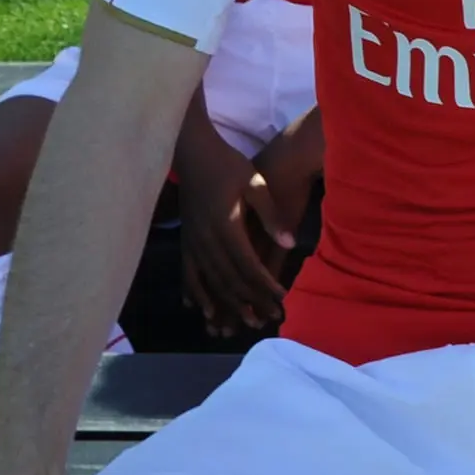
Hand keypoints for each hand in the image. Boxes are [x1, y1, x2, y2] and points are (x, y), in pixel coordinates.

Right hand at [173, 118, 298, 335]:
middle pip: (229, 279)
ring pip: (209, 281)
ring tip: (241, 323)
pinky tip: (201, 310)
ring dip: (226, 304)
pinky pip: (188, 273)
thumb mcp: (254, 183)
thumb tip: (289, 244)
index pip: (247, 264)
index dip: (264, 284)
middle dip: (249, 301)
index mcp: (224, 224)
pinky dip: (195, 293)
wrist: (192, 152)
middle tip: (267, 318)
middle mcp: (205, 239)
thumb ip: (270, 214)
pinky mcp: (185, 240)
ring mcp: (191, 241)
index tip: (281, 297)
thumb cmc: (228, 165)